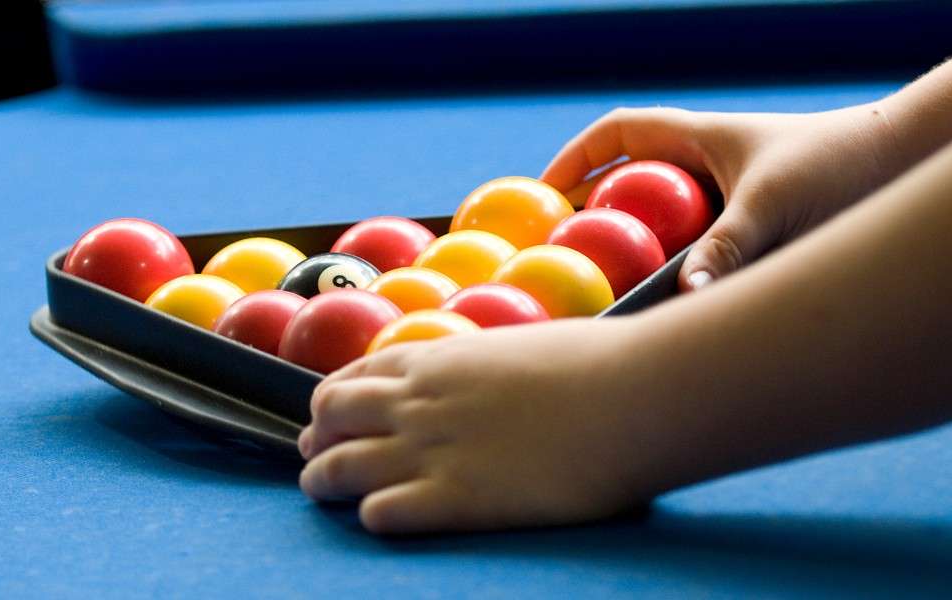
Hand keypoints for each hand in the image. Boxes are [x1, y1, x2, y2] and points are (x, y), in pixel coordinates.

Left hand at [297, 318, 658, 533]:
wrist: (632, 396)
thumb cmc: (599, 365)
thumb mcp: (525, 350)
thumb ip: (490, 368)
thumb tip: (500, 379)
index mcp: (436, 360)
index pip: (355, 375)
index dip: (336, 399)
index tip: (334, 416)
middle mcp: (419, 401)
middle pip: (330, 416)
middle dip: (319, 436)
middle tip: (319, 455)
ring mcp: (430, 450)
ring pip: (338, 466)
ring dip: (322, 480)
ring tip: (321, 491)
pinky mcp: (453, 500)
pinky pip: (379, 513)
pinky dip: (371, 516)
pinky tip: (385, 518)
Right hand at [541, 105, 899, 288]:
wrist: (910, 167)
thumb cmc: (841, 165)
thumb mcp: (776, 206)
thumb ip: (729, 248)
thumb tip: (686, 297)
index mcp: (700, 139)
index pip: (618, 134)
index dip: (575, 161)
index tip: (542, 197)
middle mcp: (708, 170)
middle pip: (629, 188)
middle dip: (592, 219)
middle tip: (563, 260)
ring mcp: (728, 204)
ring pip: (663, 230)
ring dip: (636, 258)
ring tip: (609, 298)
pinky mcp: (751, 237)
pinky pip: (698, 259)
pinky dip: (677, 281)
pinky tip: (671, 316)